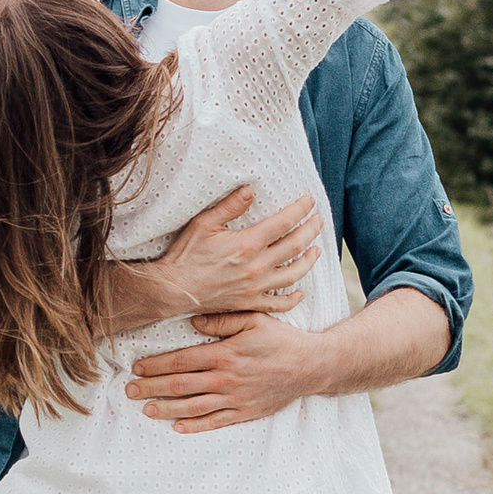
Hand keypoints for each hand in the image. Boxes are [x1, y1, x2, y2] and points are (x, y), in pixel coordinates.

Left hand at [126, 314, 318, 432]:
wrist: (310, 366)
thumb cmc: (281, 339)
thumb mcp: (254, 318)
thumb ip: (222, 319)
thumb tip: (193, 322)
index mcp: (225, 354)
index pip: (181, 361)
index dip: (156, 365)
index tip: (137, 367)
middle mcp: (226, 379)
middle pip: (180, 386)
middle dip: (151, 388)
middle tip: (130, 391)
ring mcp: (235, 398)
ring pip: (193, 407)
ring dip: (166, 409)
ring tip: (146, 410)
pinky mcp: (244, 412)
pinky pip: (215, 422)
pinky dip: (195, 427)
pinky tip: (177, 427)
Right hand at [150, 184, 324, 322]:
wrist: (173, 289)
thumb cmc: (186, 254)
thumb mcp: (204, 223)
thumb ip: (230, 206)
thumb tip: (251, 190)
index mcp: (248, 243)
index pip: (284, 222)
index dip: (300, 210)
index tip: (310, 201)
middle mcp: (257, 266)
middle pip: (295, 245)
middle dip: (311, 230)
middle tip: (319, 220)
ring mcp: (256, 287)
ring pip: (294, 274)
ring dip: (309, 260)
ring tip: (317, 250)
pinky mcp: (250, 303)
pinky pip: (280, 303)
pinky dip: (294, 298)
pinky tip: (300, 291)